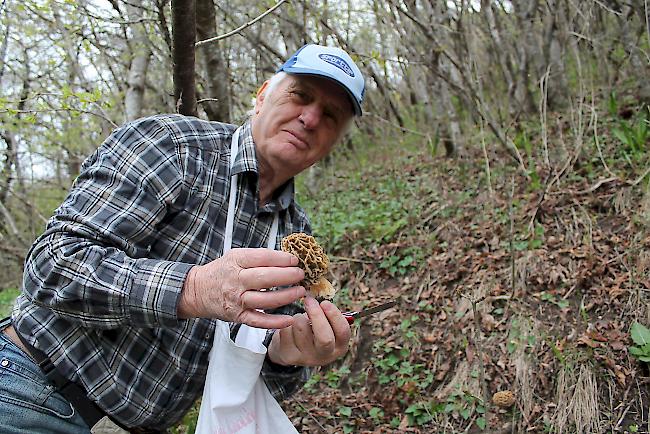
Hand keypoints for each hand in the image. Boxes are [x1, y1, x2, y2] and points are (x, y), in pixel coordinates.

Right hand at [178, 248, 305, 328]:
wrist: (198, 291)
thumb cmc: (222, 271)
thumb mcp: (236, 256)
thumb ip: (258, 257)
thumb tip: (286, 258)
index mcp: (236, 262)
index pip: (262, 258)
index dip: (281, 258)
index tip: (295, 260)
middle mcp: (236, 281)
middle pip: (265, 278)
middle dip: (287, 276)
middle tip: (301, 275)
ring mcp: (237, 300)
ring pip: (265, 300)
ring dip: (286, 297)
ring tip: (300, 292)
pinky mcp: (238, 316)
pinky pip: (258, 321)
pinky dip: (275, 322)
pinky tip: (290, 319)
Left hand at [267, 296, 351, 366]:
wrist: (290, 348)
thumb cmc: (312, 329)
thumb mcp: (325, 323)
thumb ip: (327, 314)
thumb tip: (321, 302)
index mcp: (339, 345)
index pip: (343, 331)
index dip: (334, 315)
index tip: (324, 302)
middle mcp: (326, 356)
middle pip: (325, 338)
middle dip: (316, 315)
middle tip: (309, 300)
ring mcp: (307, 359)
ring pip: (302, 329)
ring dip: (298, 317)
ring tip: (298, 319)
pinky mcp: (290, 357)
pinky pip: (287, 332)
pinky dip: (286, 324)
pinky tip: (288, 328)